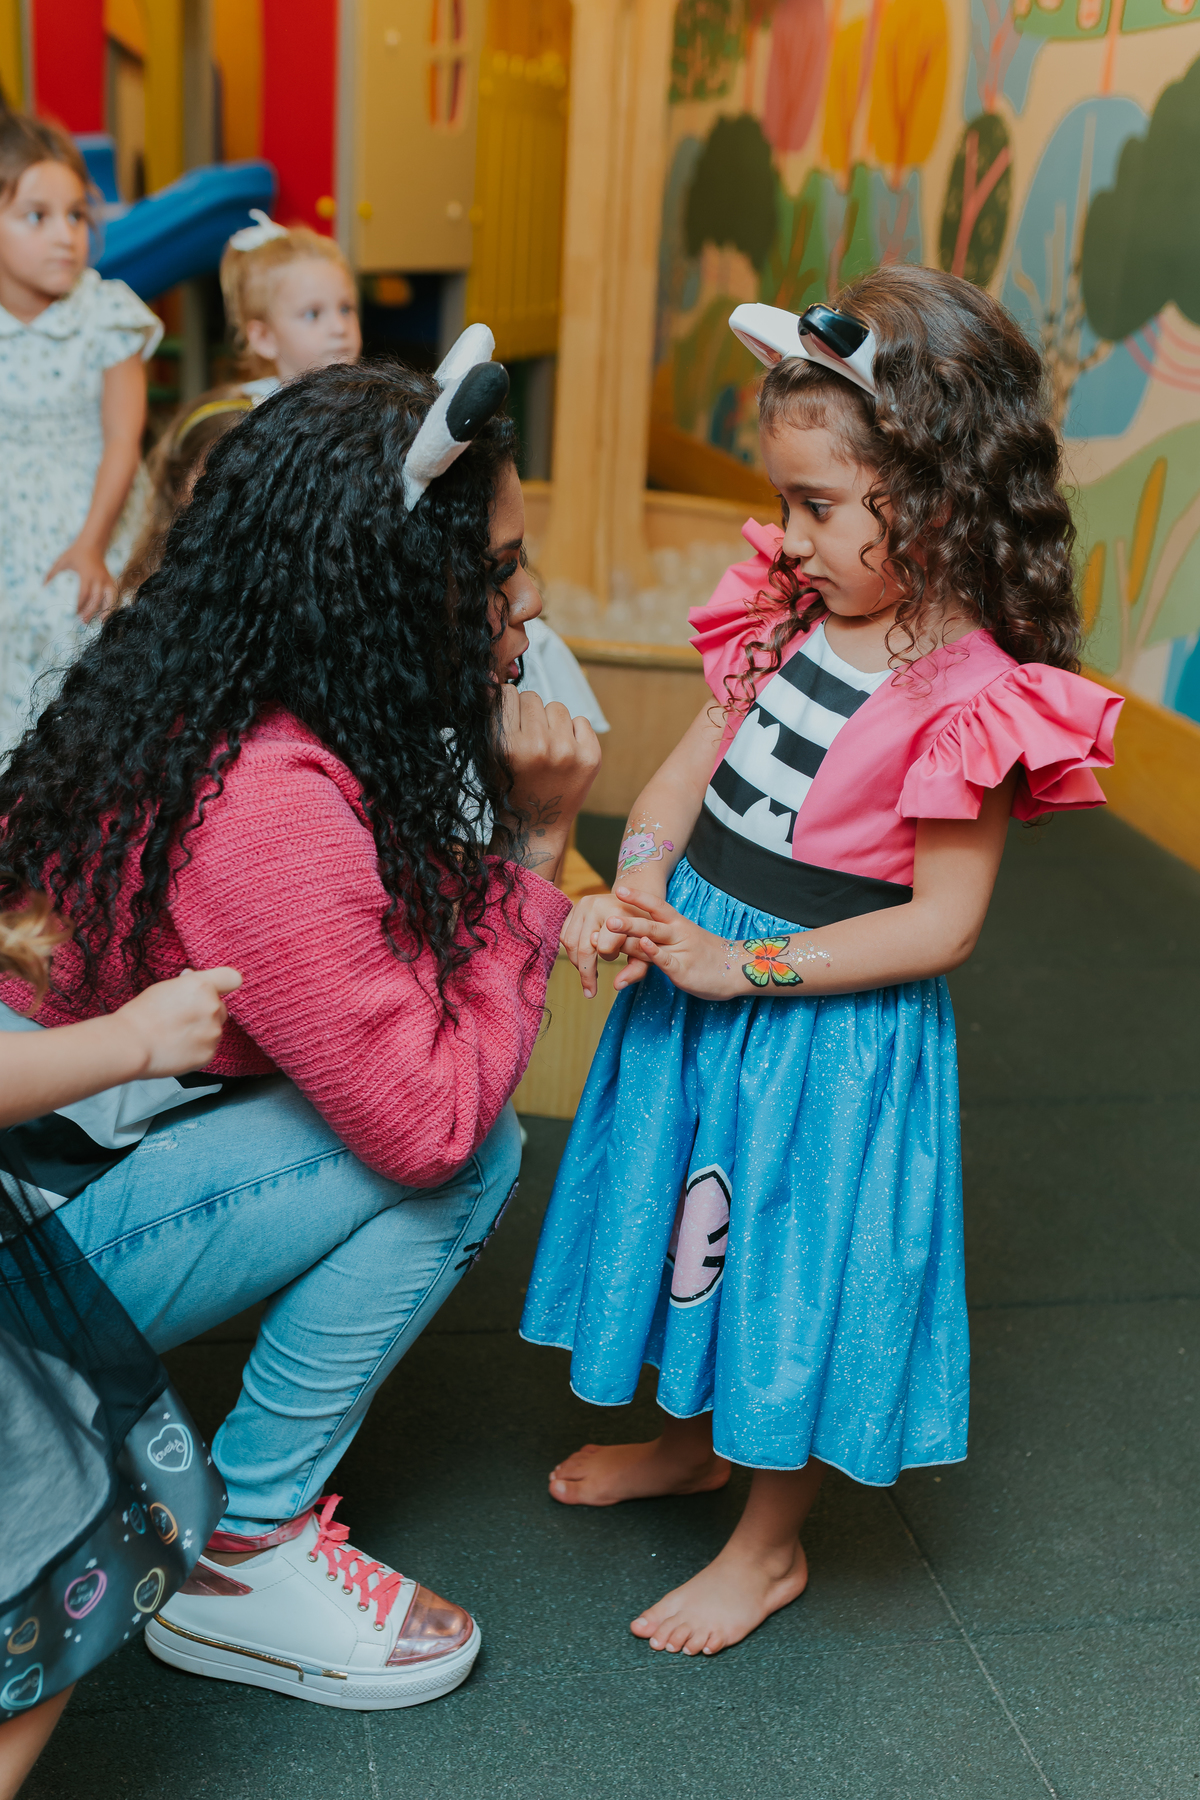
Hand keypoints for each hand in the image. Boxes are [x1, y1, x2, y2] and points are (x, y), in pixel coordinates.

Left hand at [44, 539, 116, 622]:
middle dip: (91, 611)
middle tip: (84, 621)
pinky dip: (112, 604)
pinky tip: (108, 613)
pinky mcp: (110, 580)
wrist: (92, 544)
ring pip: (109, 597)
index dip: (80, 605)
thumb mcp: (62, 561)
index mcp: (86, 574)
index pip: (84, 593)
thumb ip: (52, 573)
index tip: (74, 613)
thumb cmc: (75, 553)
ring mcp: (106, 579)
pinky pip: (113, 595)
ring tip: (102, 621)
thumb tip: (42, 585)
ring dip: (106, 610)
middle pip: (96, 598)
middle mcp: (98, 578)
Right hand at [113, 967, 242, 1078]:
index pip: (232, 978)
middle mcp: (213, 1007)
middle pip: (221, 1008)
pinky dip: (197, 1049)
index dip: (225, 984)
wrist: (131, 1044)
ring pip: (215, 1029)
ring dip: (202, 1031)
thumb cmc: (141, 1014)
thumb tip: (194, 978)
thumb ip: (187, 983)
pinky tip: (177, 1047)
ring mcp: (213, 1032)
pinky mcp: (209, 1053)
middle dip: (206, 1012)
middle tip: (181, 1018)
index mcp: (202, 986)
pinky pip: (208, 1048)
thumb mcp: (164, 987)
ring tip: (175, 1035)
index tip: (218, 989)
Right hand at [496, 687, 600, 876]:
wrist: (537, 826)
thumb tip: (494, 678)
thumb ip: (492, 716)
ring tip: (546, 748)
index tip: (510, 722)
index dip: (507, 706)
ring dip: (551, 722)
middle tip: (528, 740)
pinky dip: (573, 733)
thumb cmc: (508, 786)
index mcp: (509, 746)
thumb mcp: (490, 755)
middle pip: (533, 698)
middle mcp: (540, 747)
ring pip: (557, 707)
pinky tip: (564, 754)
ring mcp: (569, 752)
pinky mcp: (592, 757)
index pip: (508, 695)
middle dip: (529, 714)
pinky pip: (581, 720)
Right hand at [560, 888, 655, 997]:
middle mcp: (596, 906)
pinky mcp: (575, 906)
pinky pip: (565, 935)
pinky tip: (584, 958)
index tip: (617, 958)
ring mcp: (582, 904)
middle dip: (586, 973)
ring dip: (577, 962)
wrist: (639, 897)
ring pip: (569, 943)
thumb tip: (617, 987)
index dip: (610, 958)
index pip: (604, 948)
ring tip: (588, 972)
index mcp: (617, 912)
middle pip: (583, 948)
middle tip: (590, 992)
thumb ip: (636, 969)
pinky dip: (572, 950)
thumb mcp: (647, 947)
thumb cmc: (644, 926)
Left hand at [602, 888, 730, 999]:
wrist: (736, 969)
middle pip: (649, 920)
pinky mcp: (683, 969)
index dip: (638, 898)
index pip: (656, 906)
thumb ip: (656, 941)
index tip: (620, 889)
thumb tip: (629, 939)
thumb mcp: (681, 942)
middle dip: (626, 917)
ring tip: (611, 925)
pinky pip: (666, 959)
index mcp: (677, 924)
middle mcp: (677, 932)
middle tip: (605, 914)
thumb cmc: (704, 955)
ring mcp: (680, 949)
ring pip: (653, 936)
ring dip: (631, 929)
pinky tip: (643, 945)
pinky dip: (654, 952)